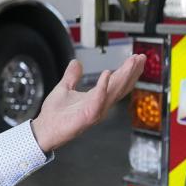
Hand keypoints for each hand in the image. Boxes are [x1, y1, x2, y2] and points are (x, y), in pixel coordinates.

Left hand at [30, 54, 144, 152]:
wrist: (45, 128)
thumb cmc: (55, 113)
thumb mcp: (64, 88)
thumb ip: (72, 76)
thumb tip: (76, 62)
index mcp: (96, 97)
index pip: (117, 83)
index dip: (127, 71)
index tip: (136, 58)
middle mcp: (100, 104)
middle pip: (121, 86)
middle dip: (132, 71)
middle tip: (141, 58)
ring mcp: (96, 110)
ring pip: (114, 91)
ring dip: (124, 76)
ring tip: (132, 62)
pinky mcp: (88, 115)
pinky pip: (97, 99)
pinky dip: (103, 86)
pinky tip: (107, 73)